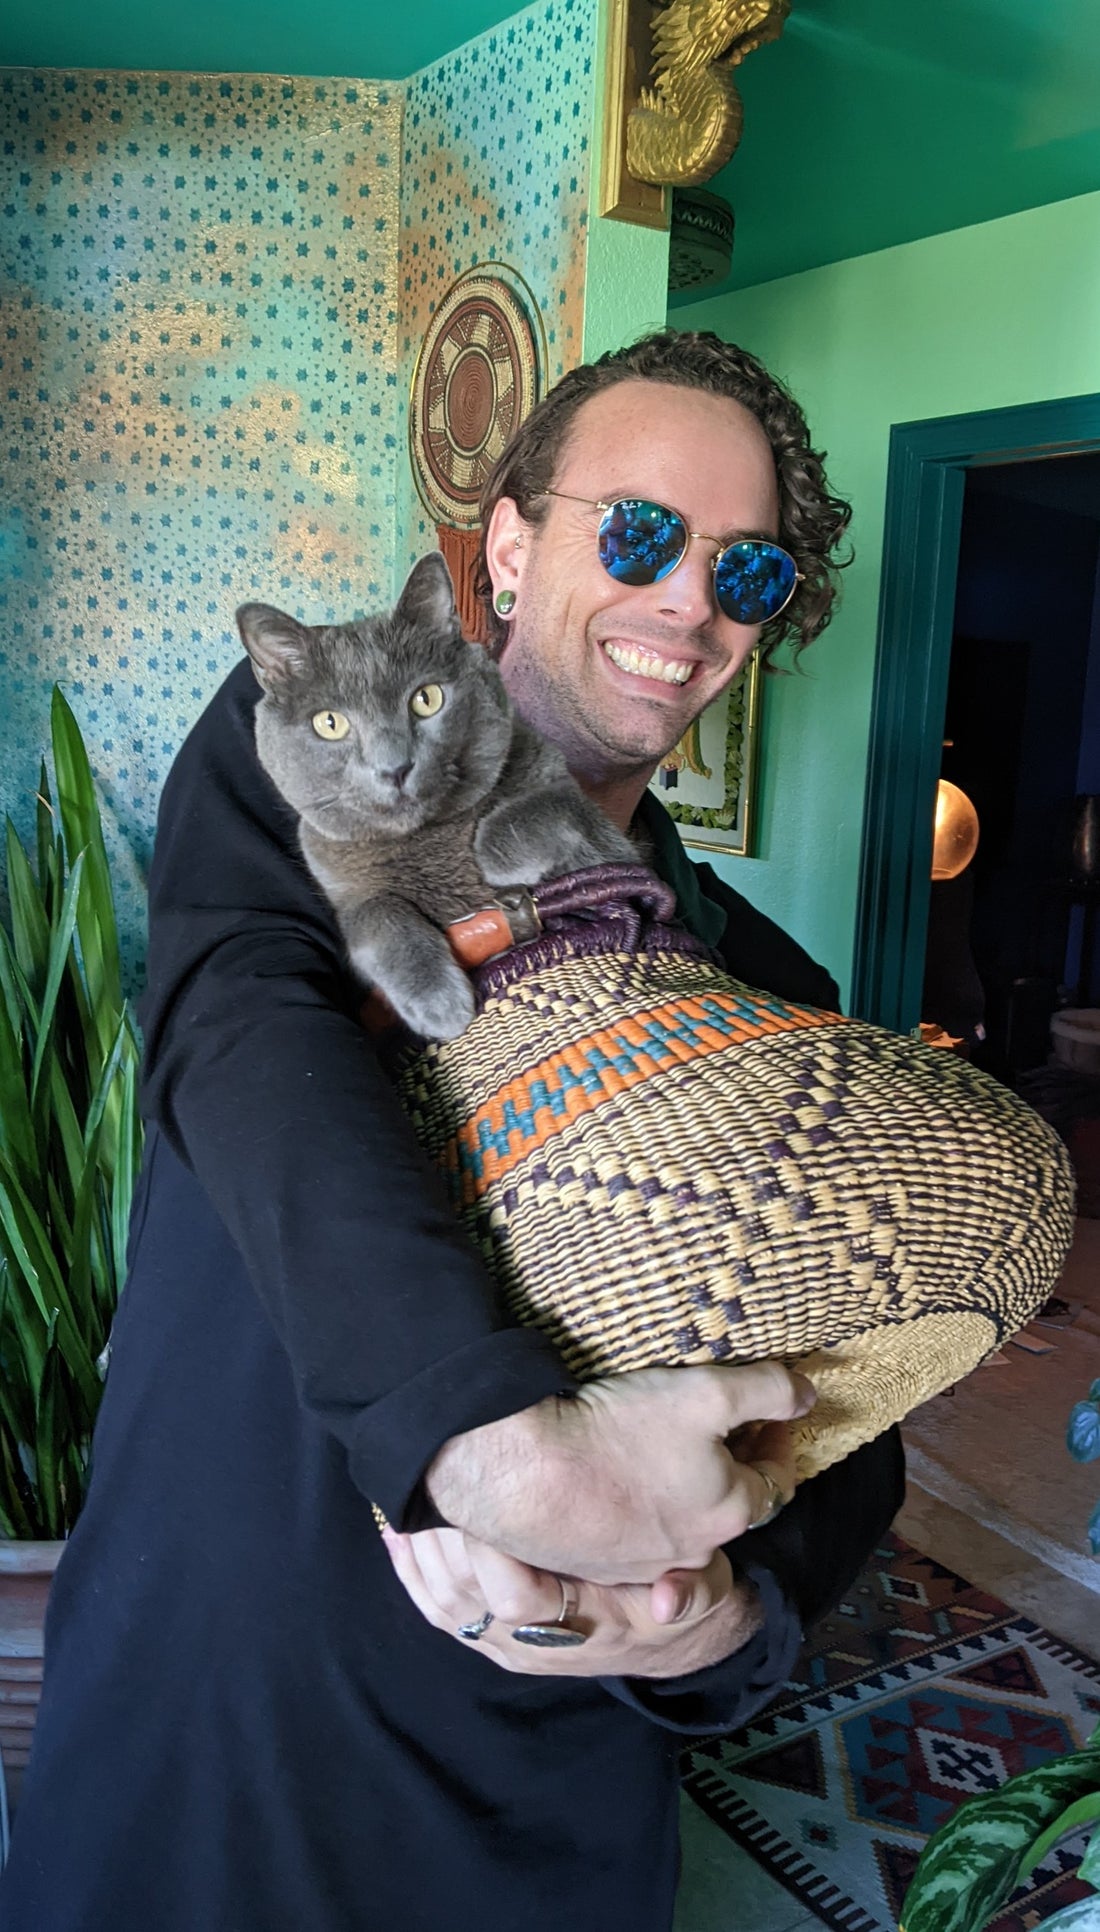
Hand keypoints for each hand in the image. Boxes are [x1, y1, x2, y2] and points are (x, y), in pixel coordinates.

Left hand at [381, 1526, 763, 1679]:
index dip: (491, 1550)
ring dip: (423, 1552)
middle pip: (466, 1597)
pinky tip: (398, 1534)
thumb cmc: (678, 1593)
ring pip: (445, 1603)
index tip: (482, 1498)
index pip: (517, 1598)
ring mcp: (507, 1643)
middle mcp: (535, 1644)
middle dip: (444, 1539)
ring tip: (409, 1498)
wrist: (662, 1635)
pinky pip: (438, 1610)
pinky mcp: (489, 1634)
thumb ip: (695, 1590)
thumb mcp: (705, 1588)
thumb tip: (672, 1600)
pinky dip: (412, 1573)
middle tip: (431, 1483)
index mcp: (582, 1628)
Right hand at [425, 1361, 813, 1583]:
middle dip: (732, 1464)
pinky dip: (636, 1501)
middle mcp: (690, 1550)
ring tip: (665, 1441)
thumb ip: (767, 1390)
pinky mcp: (591, 1561)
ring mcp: (637, 1563)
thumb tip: (807, 1395)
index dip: (781, 1444)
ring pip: (677, 1521)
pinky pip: (628, 1530)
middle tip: (723, 1423)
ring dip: (682, 1485)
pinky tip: (614, 1468)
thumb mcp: (707, 1393)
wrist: (521, 1474)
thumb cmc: (619, 1430)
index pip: (776, 1483)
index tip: (777, 1416)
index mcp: (727, 1511)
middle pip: (727, 1504)